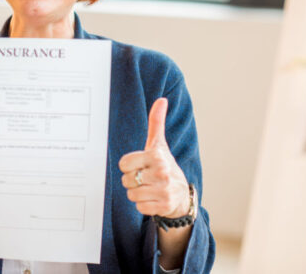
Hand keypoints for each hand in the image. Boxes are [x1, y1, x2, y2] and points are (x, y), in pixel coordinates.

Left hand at [119, 98, 189, 218]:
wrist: (181, 194)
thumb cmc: (165, 166)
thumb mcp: (159, 144)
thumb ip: (156, 122)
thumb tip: (161, 100)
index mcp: (157, 156)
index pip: (124, 163)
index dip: (129, 165)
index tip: (141, 165)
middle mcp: (162, 172)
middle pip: (126, 180)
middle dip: (133, 180)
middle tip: (147, 178)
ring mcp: (164, 190)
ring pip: (131, 194)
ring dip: (138, 193)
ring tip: (150, 188)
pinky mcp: (163, 206)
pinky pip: (139, 207)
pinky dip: (144, 205)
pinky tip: (154, 199)